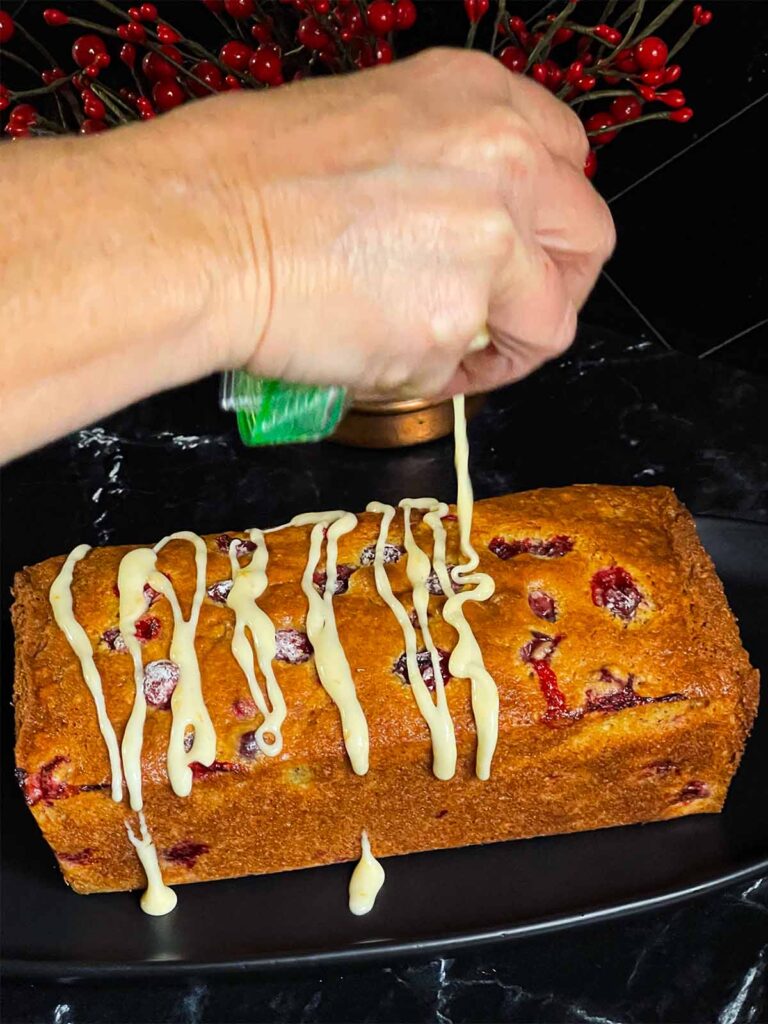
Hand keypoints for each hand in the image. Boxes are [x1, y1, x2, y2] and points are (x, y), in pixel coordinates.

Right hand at [175, 48, 614, 398]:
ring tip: (432, 352)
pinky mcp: (456, 319)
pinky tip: (377, 355)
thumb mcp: (369, 124)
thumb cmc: (245, 178)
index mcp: (477, 96)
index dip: (547, 222)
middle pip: (587, 239)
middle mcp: (502, 160)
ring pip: (548, 322)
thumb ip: (444, 166)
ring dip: (501, 348)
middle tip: (509, 320)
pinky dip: (434, 376)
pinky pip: (471, 368)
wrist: (195, 232)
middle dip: (555, 290)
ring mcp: (489, 242)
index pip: (566, 160)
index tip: (524, 254)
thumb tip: (462, 223)